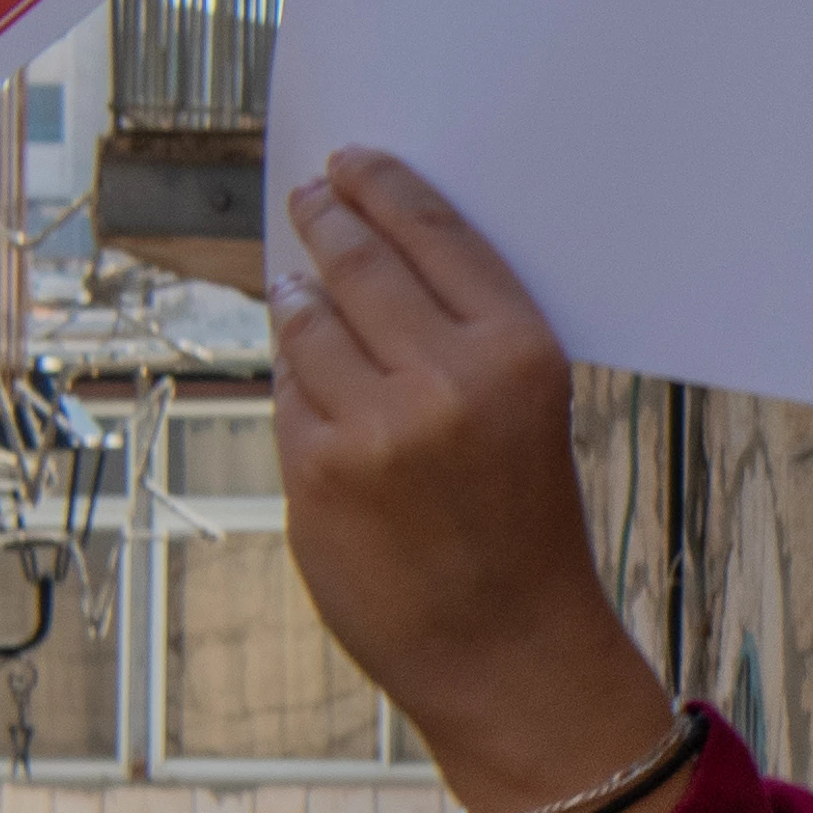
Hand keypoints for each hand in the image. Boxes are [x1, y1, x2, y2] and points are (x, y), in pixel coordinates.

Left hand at [265, 149, 685, 812]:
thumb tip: (357, 260)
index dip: (383, 186)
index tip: (351, 161)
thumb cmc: (520, 529)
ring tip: (299, 291)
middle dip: (326, 220)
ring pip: (307, 321)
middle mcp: (448, 380)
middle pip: (358, 261)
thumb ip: (457, 340)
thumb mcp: (524, 417)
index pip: (435, 233)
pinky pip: (288, 394)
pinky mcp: (319, 470)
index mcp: (520, 356)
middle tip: (310, 198)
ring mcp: (375, 426)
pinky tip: (313, 390)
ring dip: (299, 300)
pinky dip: (295, 385)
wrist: (508, 651)